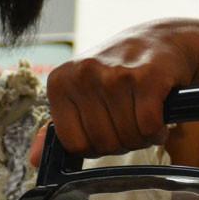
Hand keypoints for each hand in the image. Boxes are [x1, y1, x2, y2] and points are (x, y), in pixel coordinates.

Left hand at [30, 22, 198, 165]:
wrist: (163, 39)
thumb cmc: (120, 69)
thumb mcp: (81, 92)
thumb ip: (59, 127)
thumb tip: (35, 160)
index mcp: (60, 81)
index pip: (75, 145)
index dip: (97, 146)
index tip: (109, 129)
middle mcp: (83, 75)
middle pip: (103, 144)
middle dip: (123, 142)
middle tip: (132, 121)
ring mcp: (114, 75)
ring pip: (128, 138)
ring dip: (143, 136)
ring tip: (145, 116)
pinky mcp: (146, 77)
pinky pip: (148, 127)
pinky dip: (158, 130)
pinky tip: (159, 116)